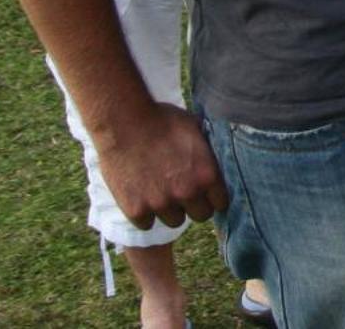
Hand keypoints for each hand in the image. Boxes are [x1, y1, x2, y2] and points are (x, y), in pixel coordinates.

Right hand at [94, 101, 229, 228]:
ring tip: (159, 191)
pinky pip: (147, 223)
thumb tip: (216, 158)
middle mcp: (187, 193)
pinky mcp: (136, 211)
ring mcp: (160, 204)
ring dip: (170, 210)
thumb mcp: (196, 130)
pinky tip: (141, 195)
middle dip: (194, 205)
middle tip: (182, 193)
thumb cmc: (161, 120)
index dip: (213, 198)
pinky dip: (144, 213)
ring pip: (174, 221)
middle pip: (201, 215)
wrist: (123, 122)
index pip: (221, 203)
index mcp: (207, 174)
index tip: (206, 194)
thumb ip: (207, 152)